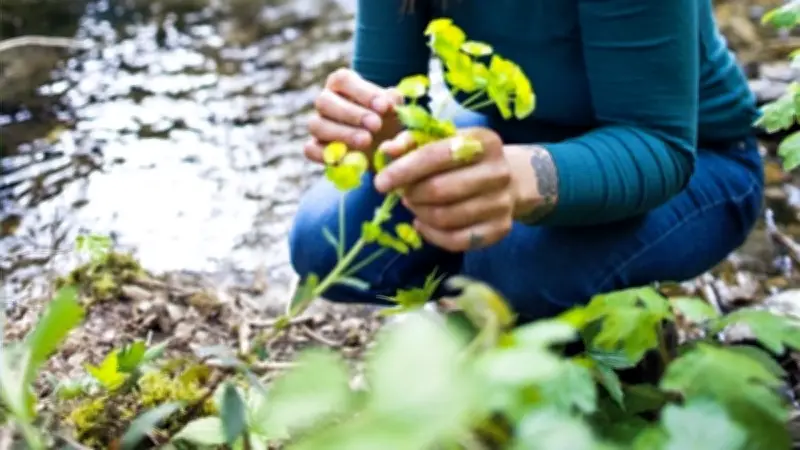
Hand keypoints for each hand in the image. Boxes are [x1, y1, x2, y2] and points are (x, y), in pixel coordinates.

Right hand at [304, 68, 403, 162]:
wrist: (385, 150)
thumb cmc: (390, 123)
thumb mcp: (398, 113)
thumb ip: (395, 104)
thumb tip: (392, 99)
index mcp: (343, 84)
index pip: (342, 79)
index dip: (362, 92)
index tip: (384, 107)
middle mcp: (326, 101)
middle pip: (324, 101)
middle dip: (351, 114)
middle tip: (376, 125)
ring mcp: (318, 125)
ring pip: (315, 124)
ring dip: (341, 133)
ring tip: (367, 141)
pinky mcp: (315, 148)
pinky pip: (310, 149)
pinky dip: (325, 155)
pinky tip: (348, 159)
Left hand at [374, 127, 515, 251]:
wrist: (509, 179)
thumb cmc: (464, 158)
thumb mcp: (441, 140)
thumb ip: (411, 142)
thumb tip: (386, 151)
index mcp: (484, 141)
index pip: (436, 155)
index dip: (404, 170)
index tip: (380, 182)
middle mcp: (498, 171)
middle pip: (440, 190)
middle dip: (412, 194)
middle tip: (403, 194)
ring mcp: (502, 203)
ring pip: (445, 217)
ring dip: (420, 213)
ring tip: (414, 205)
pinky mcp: (500, 229)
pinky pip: (456, 240)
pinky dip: (431, 235)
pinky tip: (422, 224)